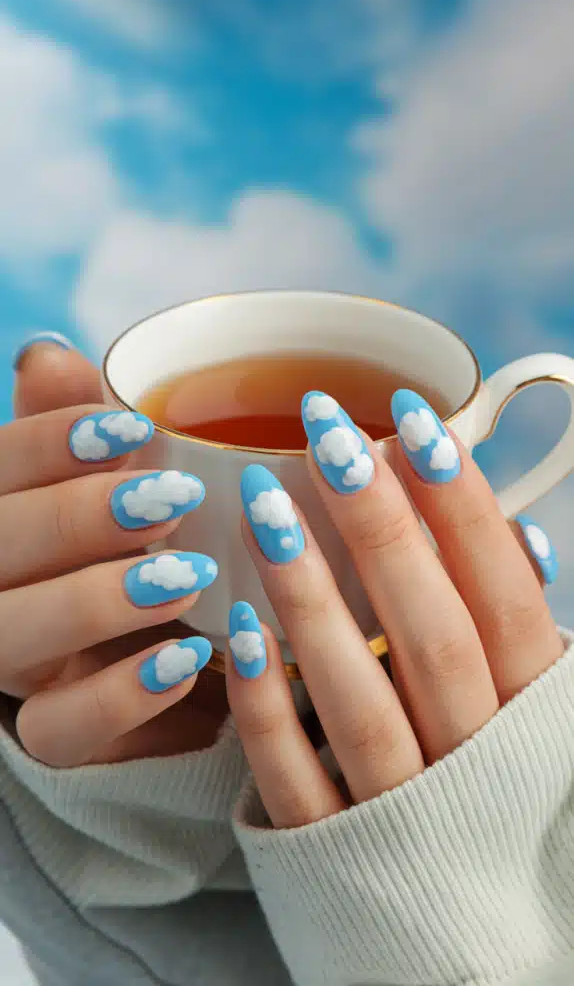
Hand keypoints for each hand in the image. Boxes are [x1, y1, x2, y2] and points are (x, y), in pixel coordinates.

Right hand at [2, 338, 223, 767]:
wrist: (167, 655)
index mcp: (3, 518)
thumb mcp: (117, 484)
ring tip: (187, 572)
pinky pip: (58, 730)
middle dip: (76, 518)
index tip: (130, 427)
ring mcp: (16, 668)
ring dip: (92, 602)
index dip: (44, 444)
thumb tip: (46, 353)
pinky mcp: (55, 734)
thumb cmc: (133, 546)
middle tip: (172, 498)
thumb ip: (77, 426)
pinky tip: (188, 657)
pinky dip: (121, 696)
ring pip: (5, 638)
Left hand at [226, 390, 561, 827]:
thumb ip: (522, 632)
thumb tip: (523, 539)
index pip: (503, 598)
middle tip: (326, 434)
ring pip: (358, 698)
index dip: (461, 507)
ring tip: (265, 502)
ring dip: (312, 596)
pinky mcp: (330, 851)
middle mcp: (472, 763)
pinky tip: (237, 629)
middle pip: (429, 632)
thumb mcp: (538, 713)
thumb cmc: (503, 790)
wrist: (472, 938)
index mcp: (532, 719)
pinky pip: (295, 777)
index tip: (411, 421)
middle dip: (380, 526)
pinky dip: (266, 706)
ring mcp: (400, 812)